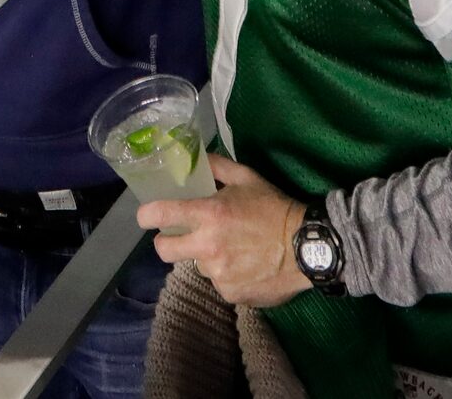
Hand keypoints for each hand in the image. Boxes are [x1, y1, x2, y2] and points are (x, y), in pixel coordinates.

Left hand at [139, 156, 307, 307]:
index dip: (146, 215)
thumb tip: (196, 157)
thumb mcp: (246, 177)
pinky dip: (226, 274)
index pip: (161, 214)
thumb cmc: (274, 208)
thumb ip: (217, 166)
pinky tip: (245, 266)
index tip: (145, 216)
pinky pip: (219, 282)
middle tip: (179, 236)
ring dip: (206, 257)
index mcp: (208, 215)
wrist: (306, 248)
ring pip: (197, 265)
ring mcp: (218, 274)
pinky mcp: (231, 294)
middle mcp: (208, 247)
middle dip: (165, 242)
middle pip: (164, 250)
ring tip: (231, 249)